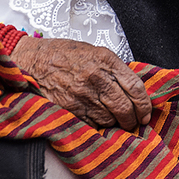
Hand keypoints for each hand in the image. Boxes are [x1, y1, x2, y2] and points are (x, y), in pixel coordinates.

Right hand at [12, 36, 151, 130]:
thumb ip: (113, 69)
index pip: (135, 86)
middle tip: (134, 122)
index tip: (146, 112)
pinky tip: (97, 120)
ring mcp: (82, 95)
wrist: (32, 61)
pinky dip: (97, 125)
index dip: (144, 104)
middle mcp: (96, 77)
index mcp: (105, 60)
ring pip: (109, 119)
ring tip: (114, 121)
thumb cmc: (62, 55)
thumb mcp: (93, 52)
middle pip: (124, 107)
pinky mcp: (69, 109)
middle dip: (133, 119)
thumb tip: (133, 89)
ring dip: (114, 123)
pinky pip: (91, 124)